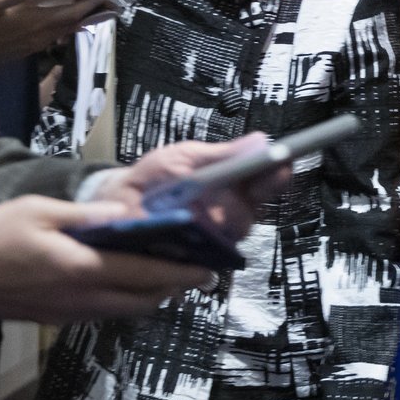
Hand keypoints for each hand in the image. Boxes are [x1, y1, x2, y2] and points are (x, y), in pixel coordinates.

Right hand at [0, 0, 114, 73]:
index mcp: (34, 21)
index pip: (72, 11)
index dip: (91, 2)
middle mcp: (40, 35)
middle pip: (74, 22)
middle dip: (93, 10)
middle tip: (110, 0)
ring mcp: (35, 44)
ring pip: (66, 31)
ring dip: (82, 19)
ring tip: (95, 8)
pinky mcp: (27, 49)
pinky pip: (55, 37)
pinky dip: (66, 27)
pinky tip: (66, 23)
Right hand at [0, 195, 219, 321]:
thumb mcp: (39, 211)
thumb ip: (86, 216)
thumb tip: (126, 214)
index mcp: (83, 270)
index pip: (146, 276)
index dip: (182, 275)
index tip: (211, 272)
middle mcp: (82, 299)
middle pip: (143, 301)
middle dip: (173, 288)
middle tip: (195, 273)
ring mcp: (68, 313)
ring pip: (124, 311)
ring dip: (149, 296)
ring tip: (167, 277)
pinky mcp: (54, 319)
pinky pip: (103, 313)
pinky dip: (124, 301)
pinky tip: (124, 283)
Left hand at [90, 133, 284, 238]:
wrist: (116, 207)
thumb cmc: (153, 178)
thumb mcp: (185, 157)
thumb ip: (223, 154)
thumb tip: (262, 141)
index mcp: (233, 183)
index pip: (266, 180)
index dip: (277, 174)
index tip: (283, 162)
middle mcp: (231, 213)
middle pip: (255, 209)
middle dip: (247, 196)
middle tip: (235, 185)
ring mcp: (217, 238)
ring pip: (234, 230)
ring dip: (218, 217)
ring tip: (194, 206)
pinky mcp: (201, 259)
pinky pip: (211, 252)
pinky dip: (199, 239)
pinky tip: (184, 228)